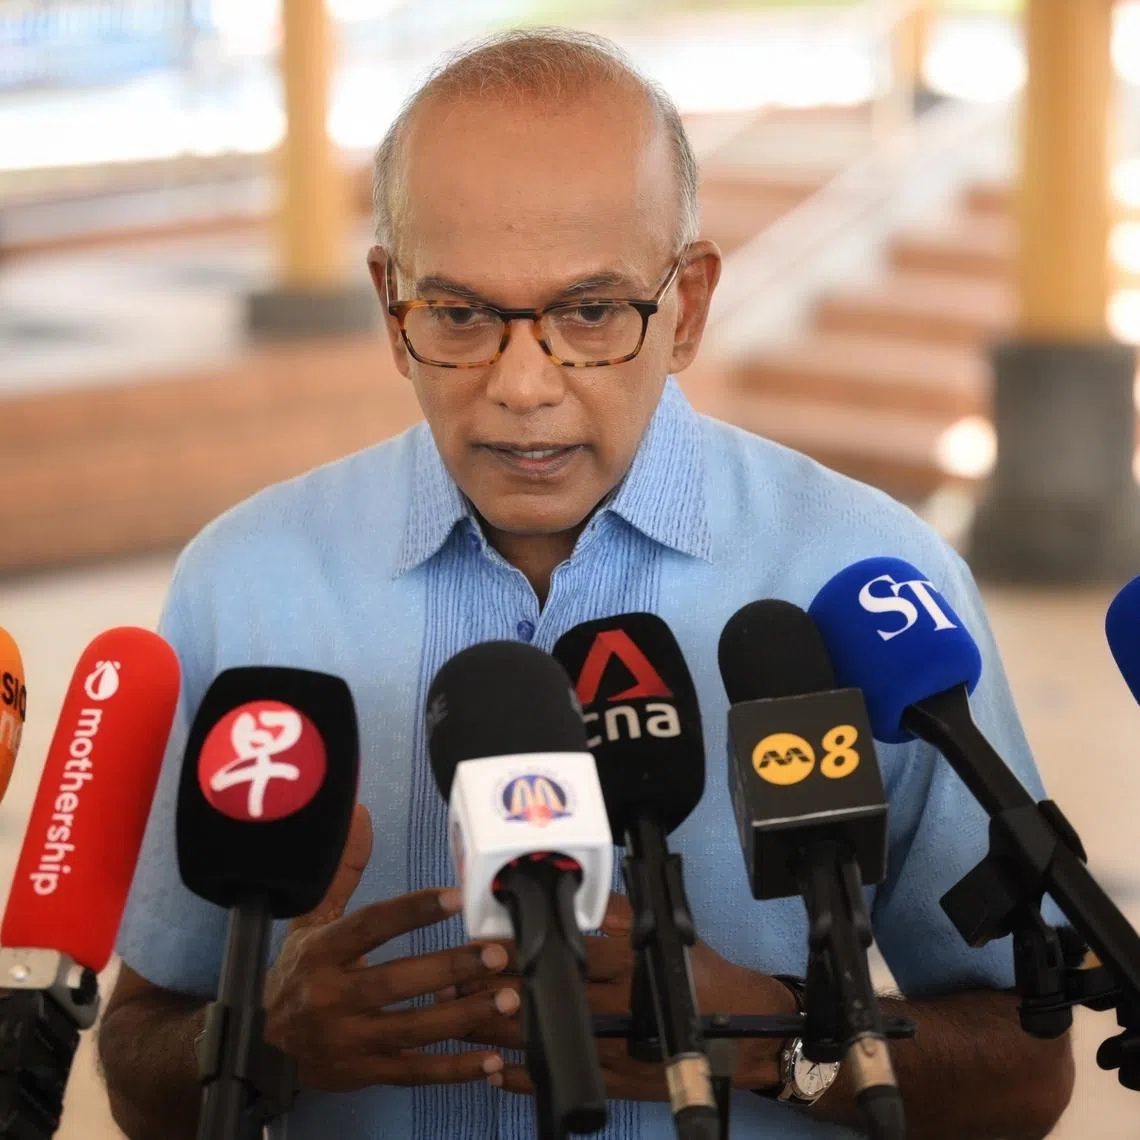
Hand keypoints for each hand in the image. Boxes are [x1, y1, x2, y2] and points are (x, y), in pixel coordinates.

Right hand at [262, 804, 520, 1091]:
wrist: (261, 1049)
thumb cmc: (297, 975)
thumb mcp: (310, 922)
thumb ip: (343, 872)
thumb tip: (359, 816)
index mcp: (321, 954)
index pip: (369, 927)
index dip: (412, 911)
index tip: (454, 897)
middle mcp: (331, 998)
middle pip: (395, 981)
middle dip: (449, 968)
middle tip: (496, 953)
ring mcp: (349, 1041)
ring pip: (412, 1029)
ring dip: (463, 1016)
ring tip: (507, 997)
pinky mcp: (365, 1073)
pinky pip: (414, 1072)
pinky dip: (454, 1070)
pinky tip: (490, 1062)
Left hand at [452, 892, 797, 1099]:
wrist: (743, 1031)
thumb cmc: (701, 974)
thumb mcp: (660, 929)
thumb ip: (616, 914)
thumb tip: (570, 894)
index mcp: (628, 965)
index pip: (562, 956)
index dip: (518, 953)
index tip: (482, 947)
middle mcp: (617, 1008)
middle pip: (545, 1000)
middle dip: (495, 992)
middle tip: (456, 982)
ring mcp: (613, 1051)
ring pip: (545, 1043)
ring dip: (498, 1033)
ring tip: (461, 1021)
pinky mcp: (615, 1081)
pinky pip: (565, 1081)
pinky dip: (523, 1079)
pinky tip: (494, 1071)